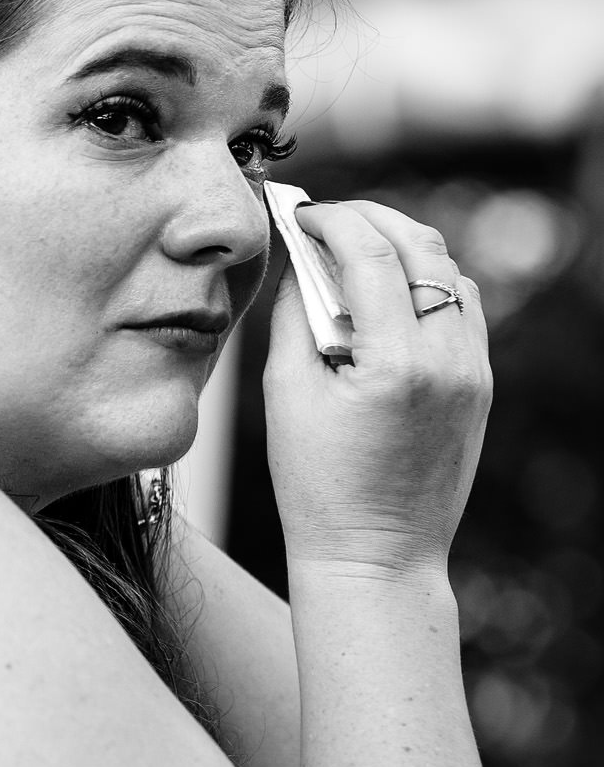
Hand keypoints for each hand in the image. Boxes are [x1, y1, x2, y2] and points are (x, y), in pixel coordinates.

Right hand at [262, 200, 491, 574]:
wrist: (376, 554)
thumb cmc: (317, 484)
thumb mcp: (285, 393)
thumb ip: (293, 316)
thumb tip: (300, 260)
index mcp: (396, 363)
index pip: (371, 255)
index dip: (331, 220)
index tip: (299, 212)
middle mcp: (448, 360)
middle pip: (421, 247)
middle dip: (369, 219)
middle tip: (324, 217)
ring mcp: (473, 372)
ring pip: (450, 271)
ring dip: (401, 247)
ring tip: (351, 251)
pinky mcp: (479, 385)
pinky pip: (461, 309)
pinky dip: (424, 283)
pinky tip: (384, 294)